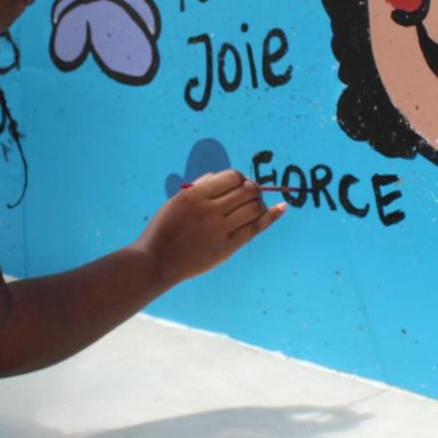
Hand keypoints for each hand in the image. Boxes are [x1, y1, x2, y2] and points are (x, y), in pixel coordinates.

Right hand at [134, 169, 285, 285]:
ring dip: (259, 203)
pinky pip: (255, 228)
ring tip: (254, 207)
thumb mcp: (176, 202)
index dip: (240, 178)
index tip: (239, 184)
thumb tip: (223, 177)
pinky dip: (271, 216)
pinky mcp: (226, 248)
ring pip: (254, 208)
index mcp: (195, 194)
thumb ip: (199, 187)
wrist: (156, 261)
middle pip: (247, 190)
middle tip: (251, 195)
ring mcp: (219, 230)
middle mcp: (209, 210)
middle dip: (253, 189)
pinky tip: (282, 208)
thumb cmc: (164, 229)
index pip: (232, 176)